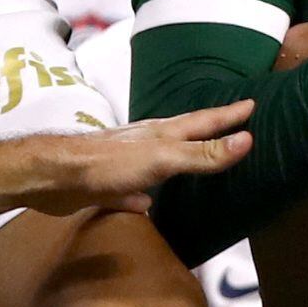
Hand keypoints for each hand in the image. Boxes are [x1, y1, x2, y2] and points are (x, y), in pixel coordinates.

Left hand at [19, 102, 254, 214]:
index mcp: (163, 134)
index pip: (204, 121)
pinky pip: (134, 189)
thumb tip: (247, 139)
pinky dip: (146, 194)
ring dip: (180, 159)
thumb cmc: (109, 164)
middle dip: (208, 129)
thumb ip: (203, 154)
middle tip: (231, 122)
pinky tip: (148, 204)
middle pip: (184, 134)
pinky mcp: (108, 185)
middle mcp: (146, 143)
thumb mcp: (164, 159)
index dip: (229, 114)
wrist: (56, 177)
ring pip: (160, 159)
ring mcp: (127, 163)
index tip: (252, 102)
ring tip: (194, 160)